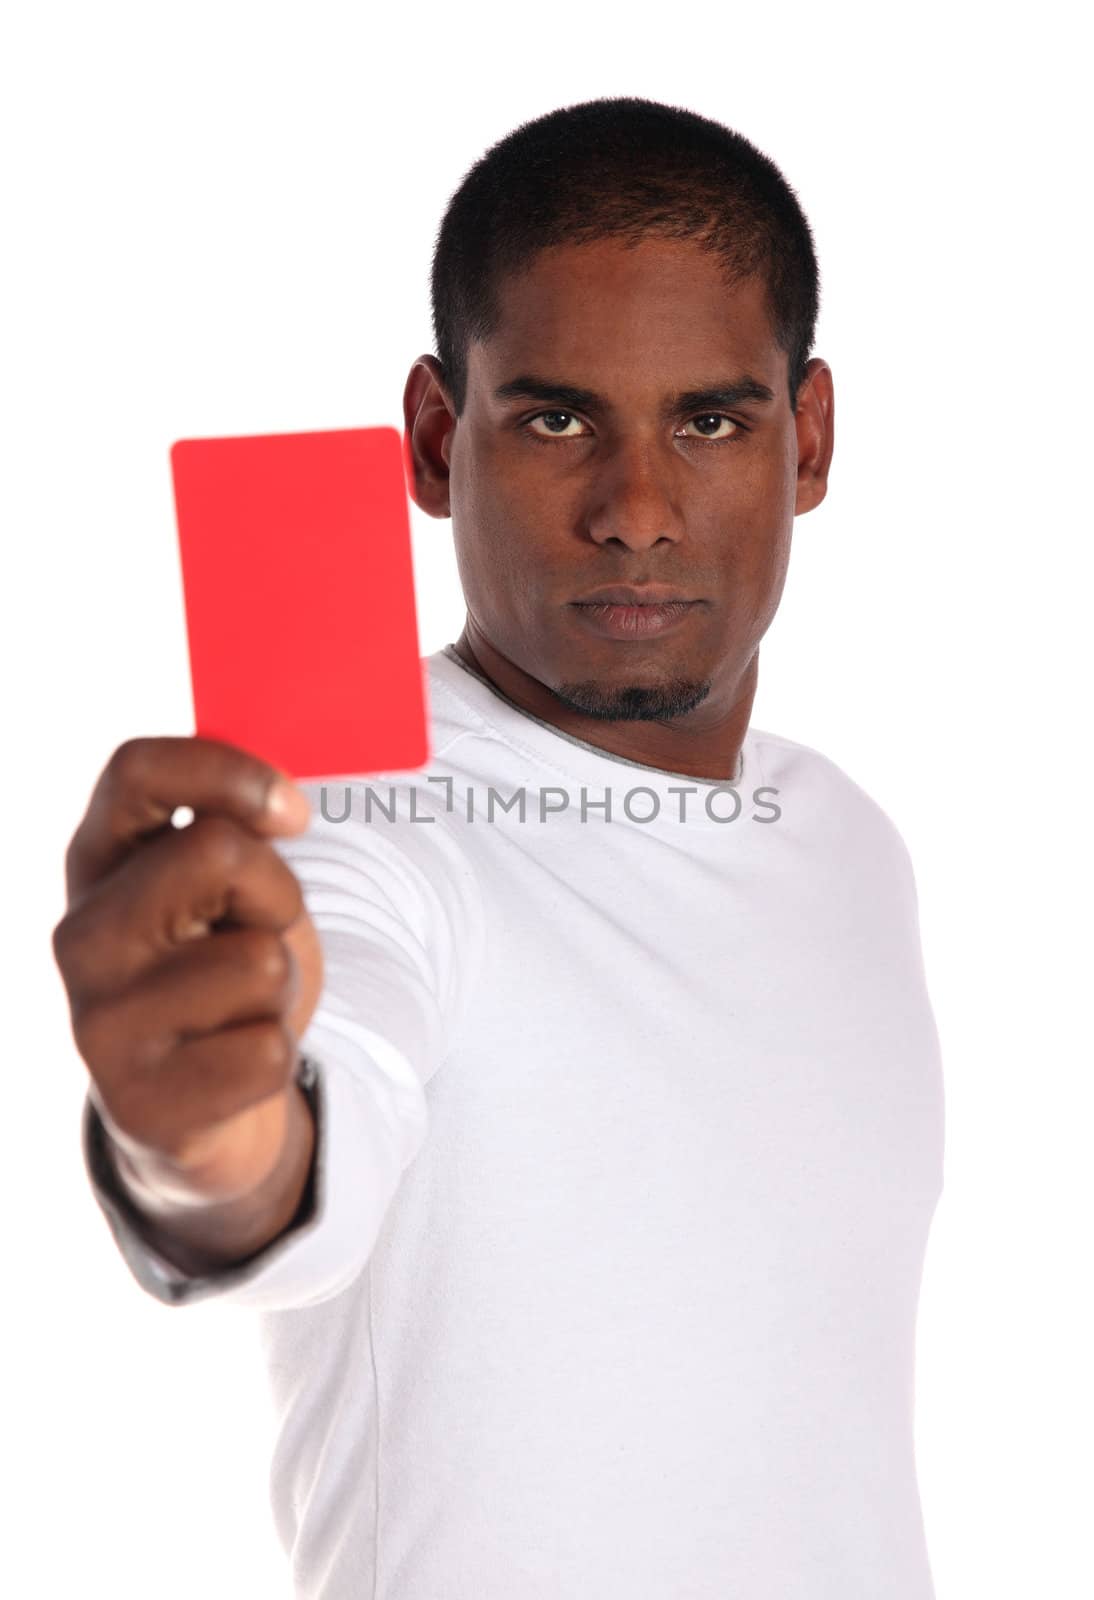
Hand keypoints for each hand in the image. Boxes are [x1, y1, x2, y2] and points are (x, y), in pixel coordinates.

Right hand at [52, 736, 323, 1203]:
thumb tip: (279, 805)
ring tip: (242, 1008)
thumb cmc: (224, 968)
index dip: (230, 773)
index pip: (137, 770)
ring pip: (260, 961)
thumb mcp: (229, 884)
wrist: (206, 1106)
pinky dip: (276, 1057)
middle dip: (278, 893)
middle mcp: (81, 935)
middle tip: (260, 933)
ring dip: (281, 986)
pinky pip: (268, 1053)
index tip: (292, 815)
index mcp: (98, 862)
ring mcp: (100, 1022)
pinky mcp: (140, 1102)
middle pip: (219, 851)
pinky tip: (232, 1064)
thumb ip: (237, 828)